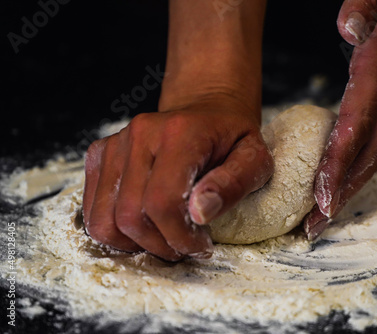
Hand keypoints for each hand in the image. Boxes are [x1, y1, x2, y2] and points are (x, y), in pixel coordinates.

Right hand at [83, 96, 272, 259]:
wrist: (205, 109)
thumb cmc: (231, 138)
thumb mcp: (254, 159)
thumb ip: (233, 184)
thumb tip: (200, 213)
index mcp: (180, 133)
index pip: (162, 201)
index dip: (179, 237)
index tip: (200, 246)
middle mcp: (140, 134)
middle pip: (130, 216)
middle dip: (159, 245)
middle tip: (184, 246)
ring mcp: (114, 143)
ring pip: (103, 219)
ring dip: (134, 243)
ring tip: (164, 238)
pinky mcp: (100, 154)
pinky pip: (92, 209)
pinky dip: (116, 229)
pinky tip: (146, 224)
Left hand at [305, 0, 376, 238]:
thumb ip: (366, 7)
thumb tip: (348, 27)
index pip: (357, 126)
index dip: (340, 164)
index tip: (322, 200)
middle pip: (370, 155)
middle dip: (344, 192)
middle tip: (316, 226)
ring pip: (376, 153)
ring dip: (352, 186)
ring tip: (325, 215)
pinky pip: (376, 139)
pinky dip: (357, 164)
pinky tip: (339, 177)